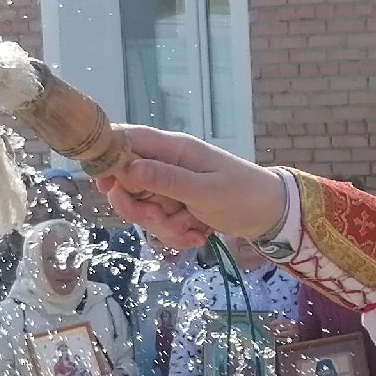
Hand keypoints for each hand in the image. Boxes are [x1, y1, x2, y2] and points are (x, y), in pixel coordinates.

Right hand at [97, 125, 286, 246]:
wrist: (273, 216)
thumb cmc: (244, 195)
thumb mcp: (206, 191)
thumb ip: (167, 180)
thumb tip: (128, 168)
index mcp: (174, 148)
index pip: (127, 139)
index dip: (107, 157)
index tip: (102, 184)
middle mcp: (167, 165)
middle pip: (126, 183)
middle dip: (139, 209)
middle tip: (161, 218)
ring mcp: (171, 188)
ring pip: (143, 209)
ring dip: (163, 228)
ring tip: (194, 229)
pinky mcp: (177, 208)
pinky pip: (160, 225)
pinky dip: (176, 236)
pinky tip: (199, 236)